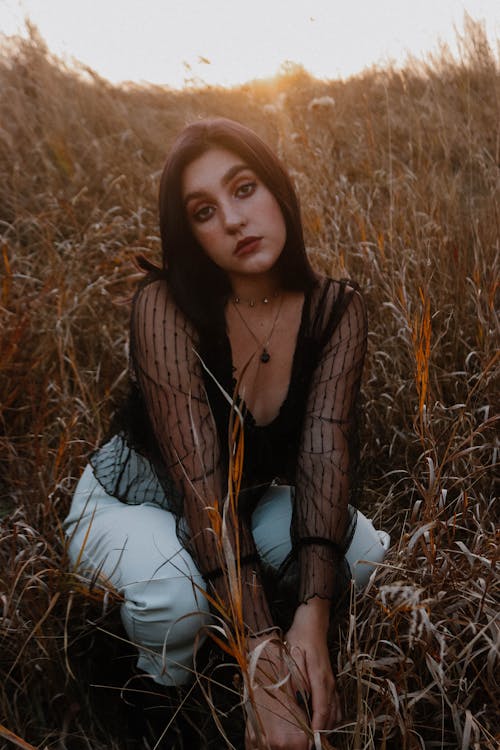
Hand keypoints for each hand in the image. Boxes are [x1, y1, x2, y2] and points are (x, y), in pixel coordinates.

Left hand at [244, 599, 341, 749]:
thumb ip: (297, 681)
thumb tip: (300, 703)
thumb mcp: (292, 658)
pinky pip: (336, 704)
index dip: (317, 729)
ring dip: (328, 726)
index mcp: (320, 679)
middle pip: (331, 715)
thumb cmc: (299, 639)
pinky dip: (332, 717)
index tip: (312, 742)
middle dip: (323, 733)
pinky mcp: (331, 680)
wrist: (312, 623)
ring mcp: (332, 682)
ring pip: (335, 711)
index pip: (321, 711)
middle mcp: (329, 684)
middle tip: (311, 744)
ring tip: (318, 738)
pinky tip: (326, 724)